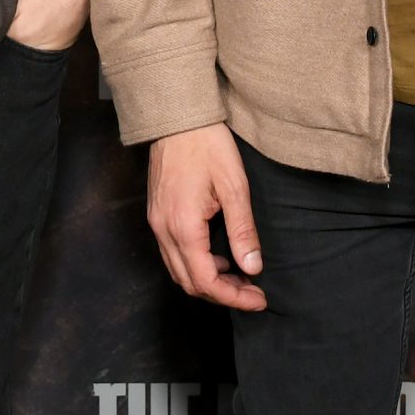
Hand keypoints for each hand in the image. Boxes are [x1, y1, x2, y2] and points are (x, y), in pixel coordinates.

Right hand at [147, 123, 266, 310]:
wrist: (177, 116)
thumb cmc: (207, 145)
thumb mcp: (234, 186)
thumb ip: (243, 231)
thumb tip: (253, 268)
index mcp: (183, 226)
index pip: (206, 281)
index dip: (234, 297)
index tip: (259, 299)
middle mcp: (163, 230)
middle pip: (189, 283)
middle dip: (223, 294)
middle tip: (253, 292)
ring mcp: (156, 223)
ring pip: (179, 271)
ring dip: (208, 281)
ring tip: (240, 277)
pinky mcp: (156, 214)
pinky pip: (173, 254)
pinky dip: (196, 264)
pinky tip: (218, 257)